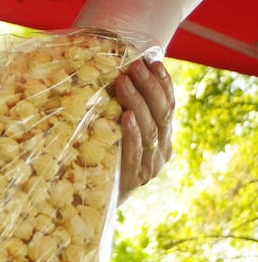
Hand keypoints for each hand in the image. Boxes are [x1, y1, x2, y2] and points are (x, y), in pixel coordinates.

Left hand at [115, 58, 174, 200]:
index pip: (169, 104)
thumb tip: (115, 69)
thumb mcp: (119, 130)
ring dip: (138, 102)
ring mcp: (149, 166)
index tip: (153, 61)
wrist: (91, 200)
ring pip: (151, 130)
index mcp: (163, 136)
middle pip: (162, 113)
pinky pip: (134, 152)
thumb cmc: (104, 157)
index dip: (163, 82)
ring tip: (123, 81)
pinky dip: (132, 132)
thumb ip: (124, 106)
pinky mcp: (132, 179)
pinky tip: (126, 116)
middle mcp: (161, 151)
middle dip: (149, 86)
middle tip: (134, 66)